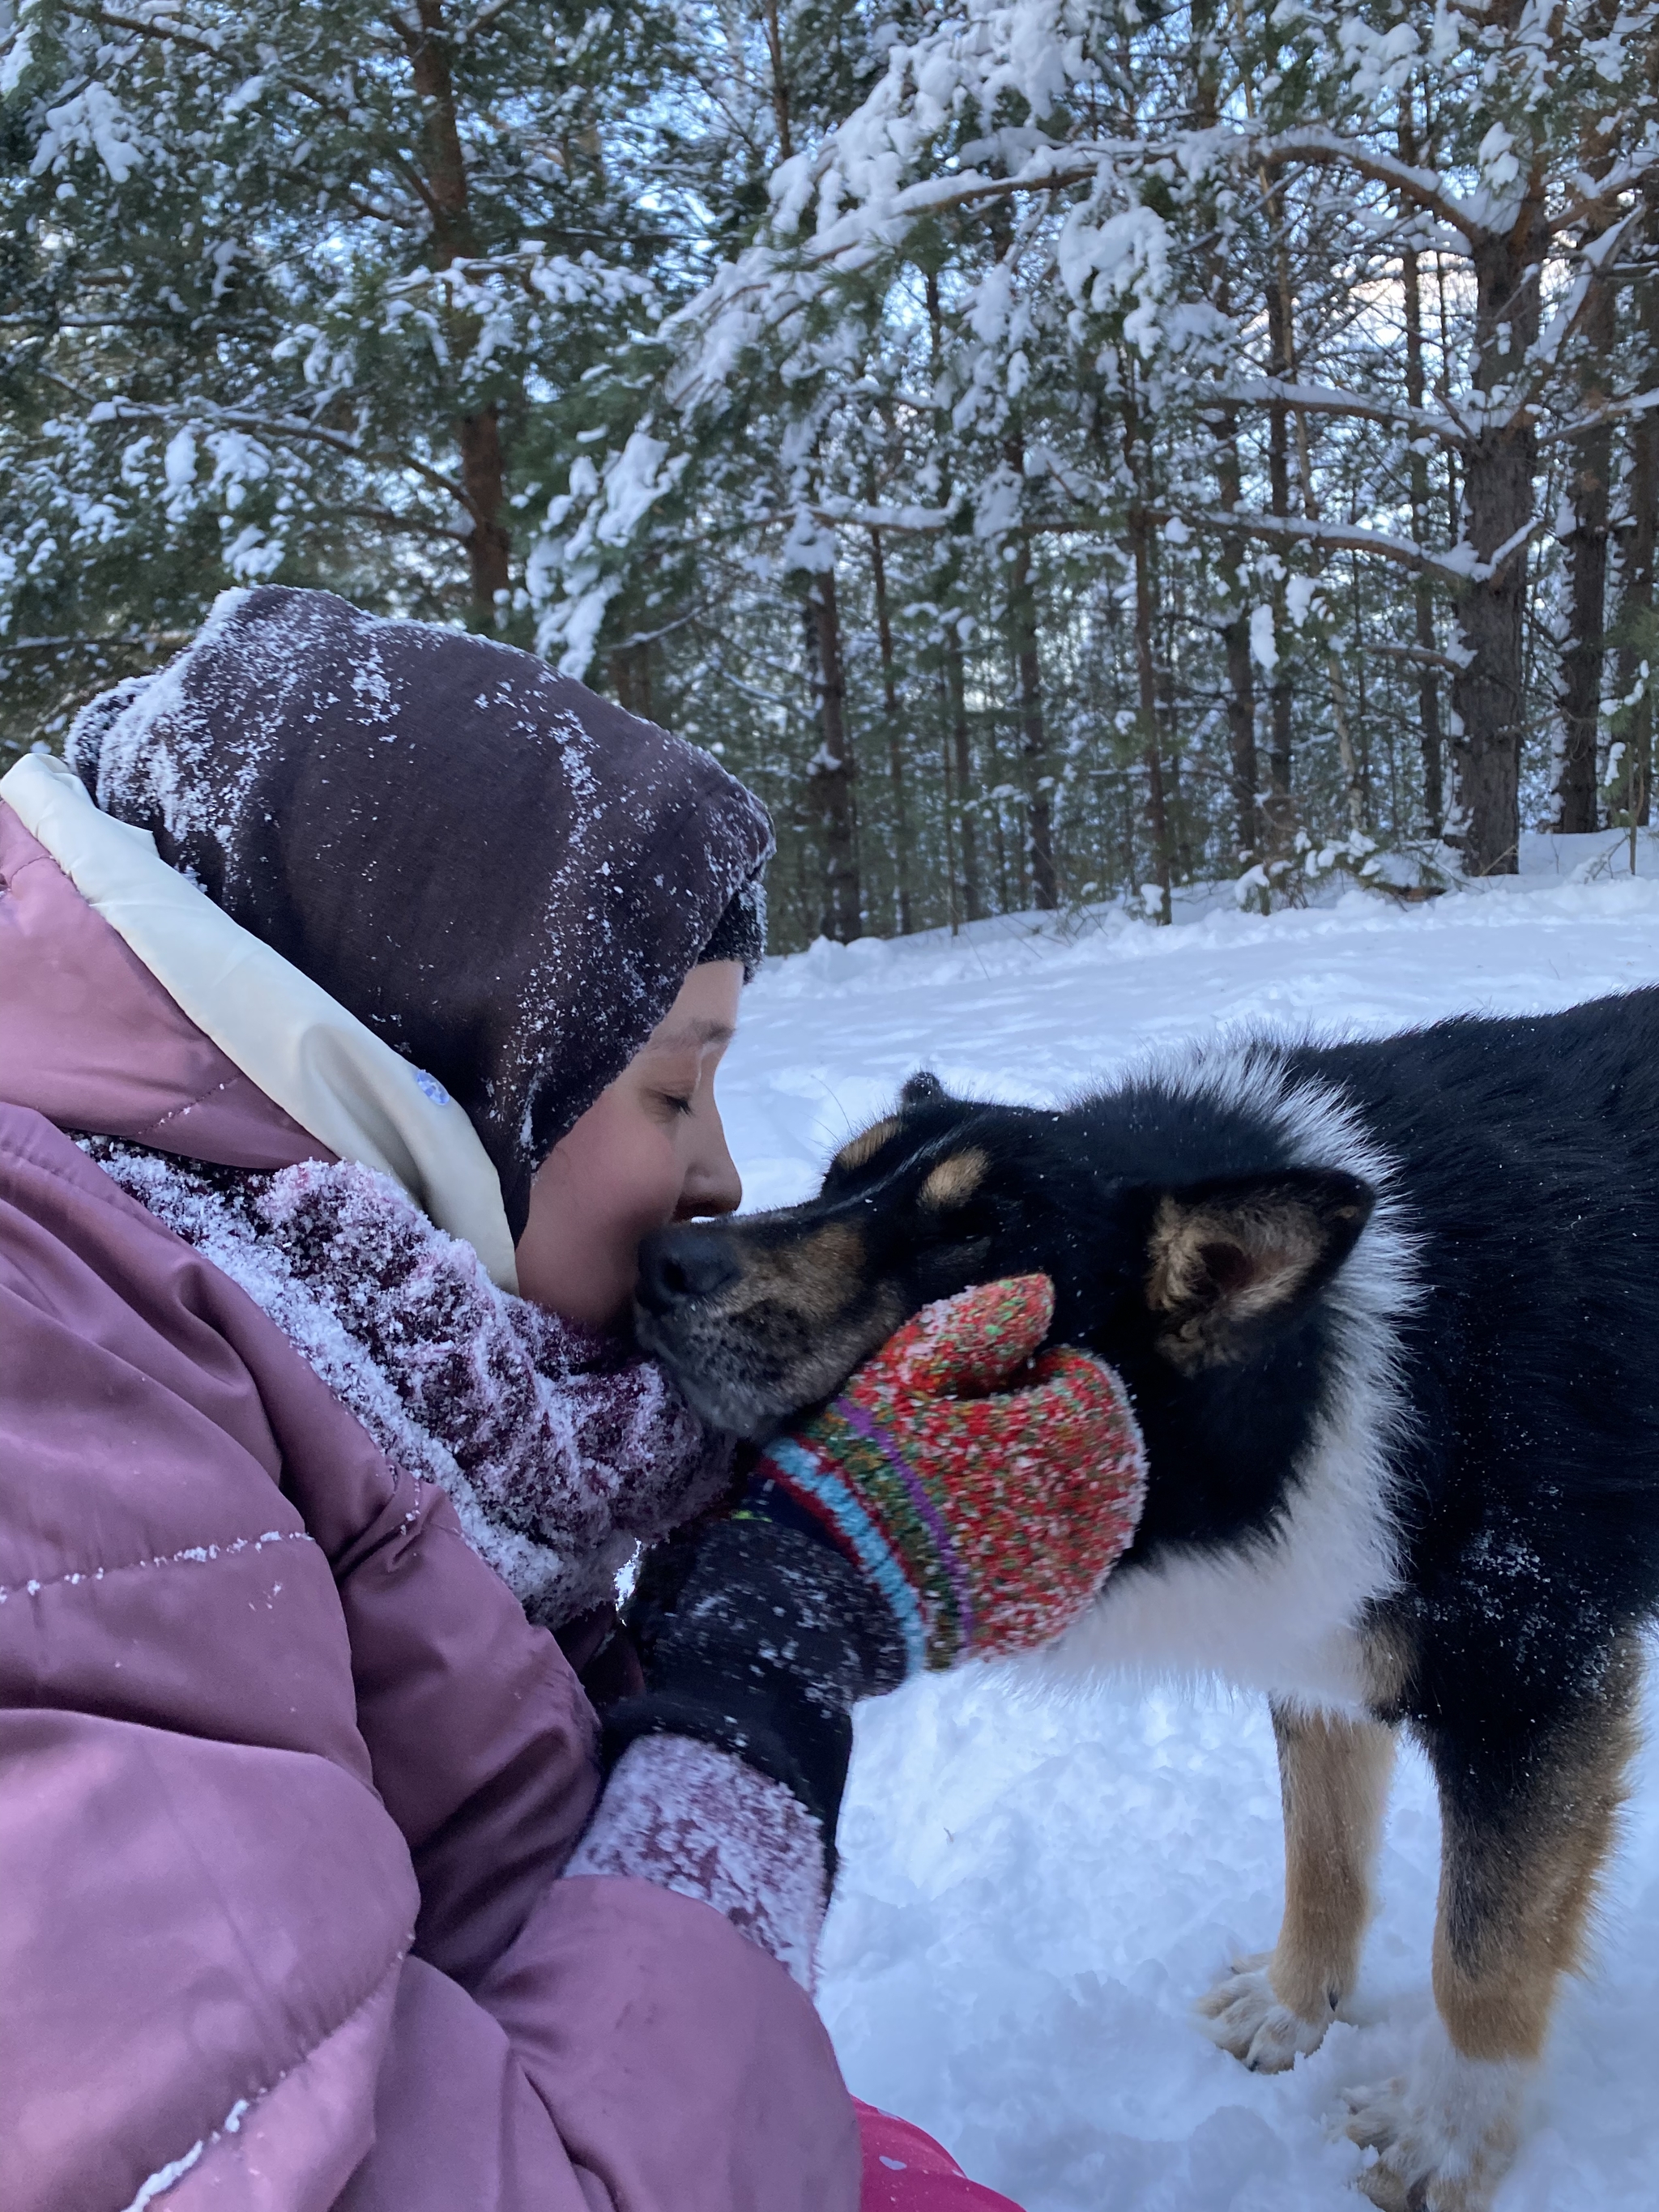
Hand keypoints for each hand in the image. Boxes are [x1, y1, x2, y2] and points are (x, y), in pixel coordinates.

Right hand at [605, 1276, 1144, 1858]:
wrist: (817, 1591)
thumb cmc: (853, 1470)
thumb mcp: (901, 1377)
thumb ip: (977, 1327)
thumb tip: (1040, 1292)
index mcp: (1047, 1440)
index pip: (1096, 1390)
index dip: (1059, 1372)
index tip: (1012, 1376)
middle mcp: (1075, 1510)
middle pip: (1112, 1453)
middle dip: (1074, 1427)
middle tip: (1009, 1424)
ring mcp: (1065, 1572)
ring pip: (1107, 1512)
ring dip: (1073, 1482)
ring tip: (1005, 1475)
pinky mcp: (1044, 1618)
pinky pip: (1081, 1567)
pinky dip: (1059, 1539)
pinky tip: (1002, 1530)